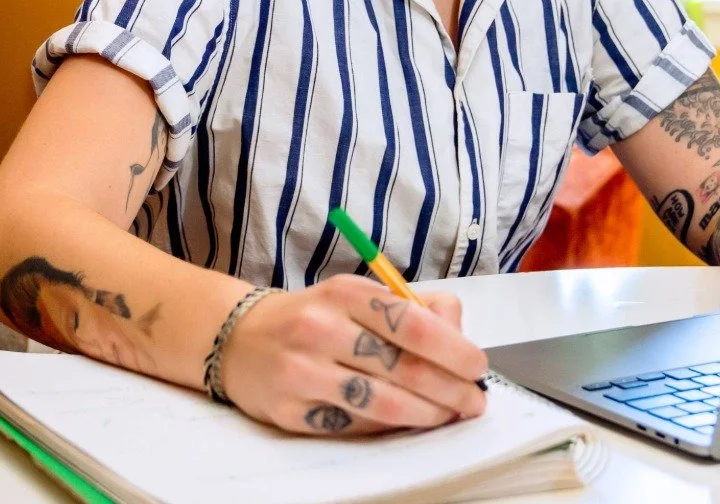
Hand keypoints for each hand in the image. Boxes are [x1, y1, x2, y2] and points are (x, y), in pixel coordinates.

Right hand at [219, 274, 488, 434]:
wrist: (242, 338)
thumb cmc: (317, 315)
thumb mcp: (358, 295)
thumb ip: (409, 307)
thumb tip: (458, 334)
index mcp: (346, 292)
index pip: (412, 321)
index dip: (453, 348)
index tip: (478, 366)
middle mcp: (322, 327)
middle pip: (403, 366)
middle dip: (449, 388)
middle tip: (474, 400)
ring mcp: (303, 370)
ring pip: (381, 402)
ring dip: (426, 413)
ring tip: (448, 415)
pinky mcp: (290, 410)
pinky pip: (352, 424)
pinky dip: (387, 426)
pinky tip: (406, 422)